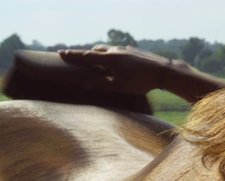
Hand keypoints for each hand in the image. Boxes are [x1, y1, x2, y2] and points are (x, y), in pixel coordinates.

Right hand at [58, 45, 173, 94]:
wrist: (163, 71)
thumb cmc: (140, 82)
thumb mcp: (118, 87)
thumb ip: (101, 84)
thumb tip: (85, 83)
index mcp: (109, 59)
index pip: (86, 56)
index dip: (73, 55)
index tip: (61, 53)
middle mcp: (116, 50)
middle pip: (96, 50)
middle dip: (86, 54)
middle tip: (76, 58)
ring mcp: (126, 49)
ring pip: (107, 49)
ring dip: (99, 54)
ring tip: (95, 61)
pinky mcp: (134, 51)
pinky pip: (118, 51)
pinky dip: (111, 55)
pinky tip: (115, 63)